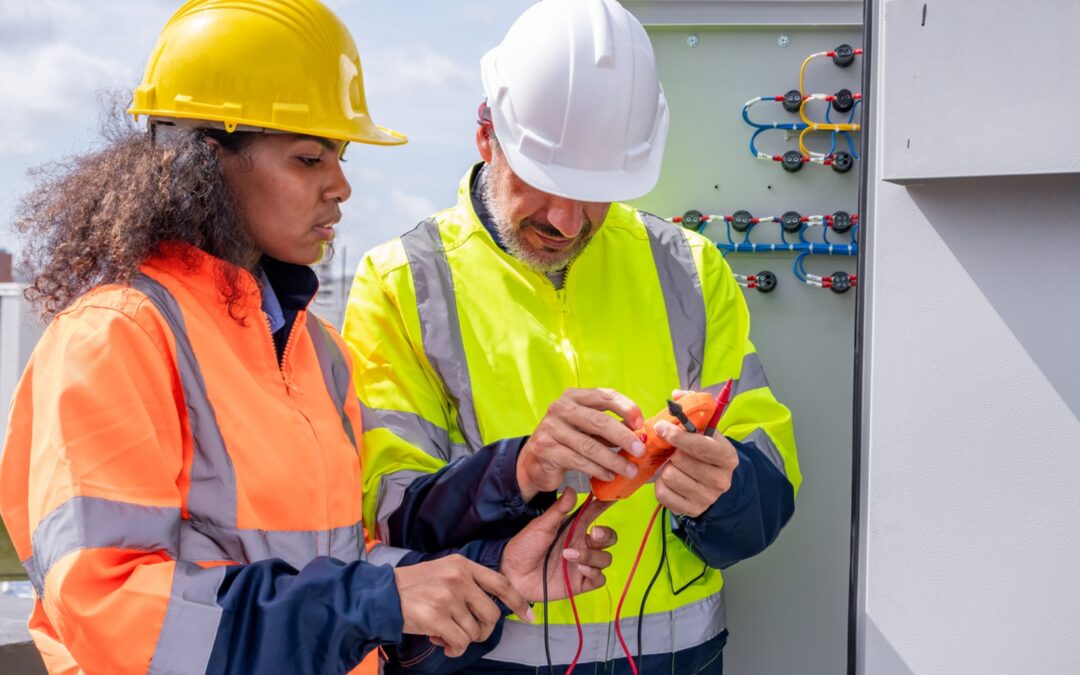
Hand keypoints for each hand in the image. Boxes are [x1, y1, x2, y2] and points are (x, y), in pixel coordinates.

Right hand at [393, 555, 533, 657]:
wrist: (382, 594)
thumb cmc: (414, 585)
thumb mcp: (444, 570)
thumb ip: (468, 582)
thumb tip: (492, 606)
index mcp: (462, 565)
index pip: (501, 583)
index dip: (518, 602)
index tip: (529, 616)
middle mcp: (458, 578)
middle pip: (491, 614)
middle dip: (484, 630)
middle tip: (470, 632)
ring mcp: (447, 598)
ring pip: (475, 631)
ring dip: (464, 640)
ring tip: (447, 635)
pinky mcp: (436, 618)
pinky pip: (460, 642)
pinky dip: (454, 648)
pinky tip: (443, 644)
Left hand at [499, 488, 615, 601]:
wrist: (511, 572)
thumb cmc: (524, 546)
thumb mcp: (540, 526)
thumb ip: (558, 510)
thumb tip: (572, 490)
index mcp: (573, 528)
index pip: (595, 514)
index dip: (606, 505)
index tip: (613, 497)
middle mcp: (581, 544)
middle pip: (608, 538)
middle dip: (606, 535)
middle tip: (593, 533)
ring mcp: (581, 564)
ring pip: (605, 558)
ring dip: (592, 555)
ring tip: (569, 554)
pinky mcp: (579, 583)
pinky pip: (599, 579)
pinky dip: (594, 573)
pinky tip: (581, 568)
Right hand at [517, 388, 646, 501]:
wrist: (533, 461)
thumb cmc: (567, 441)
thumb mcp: (587, 429)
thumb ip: (609, 427)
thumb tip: (640, 433)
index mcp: (574, 397)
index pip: (605, 396)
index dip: (626, 408)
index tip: (641, 425)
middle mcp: (560, 408)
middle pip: (599, 421)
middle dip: (623, 437)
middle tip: (640, 450)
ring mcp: (551, 428)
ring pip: (590, 445)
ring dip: (614, 460)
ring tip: (630, 470)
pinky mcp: (546, 449)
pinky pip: (579, 461)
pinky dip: (598, 470)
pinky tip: (609, 476)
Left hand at [652, 417, 739, 518]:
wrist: (714, 486)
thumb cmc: (706, 452)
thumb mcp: (706, 431)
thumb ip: (692, 408)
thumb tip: (676, 395)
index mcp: (727, 457)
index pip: (700, 446)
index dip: (678, 436)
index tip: (662, 427)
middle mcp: (721, 480)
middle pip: (680, 460)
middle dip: (672, 453)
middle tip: (674, 452)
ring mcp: (707, 498)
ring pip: (670, 476)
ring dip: (666, 468)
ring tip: (674, 466)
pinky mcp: (691, 510)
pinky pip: (663, 493)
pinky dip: (661, 485)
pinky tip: (670, 480)